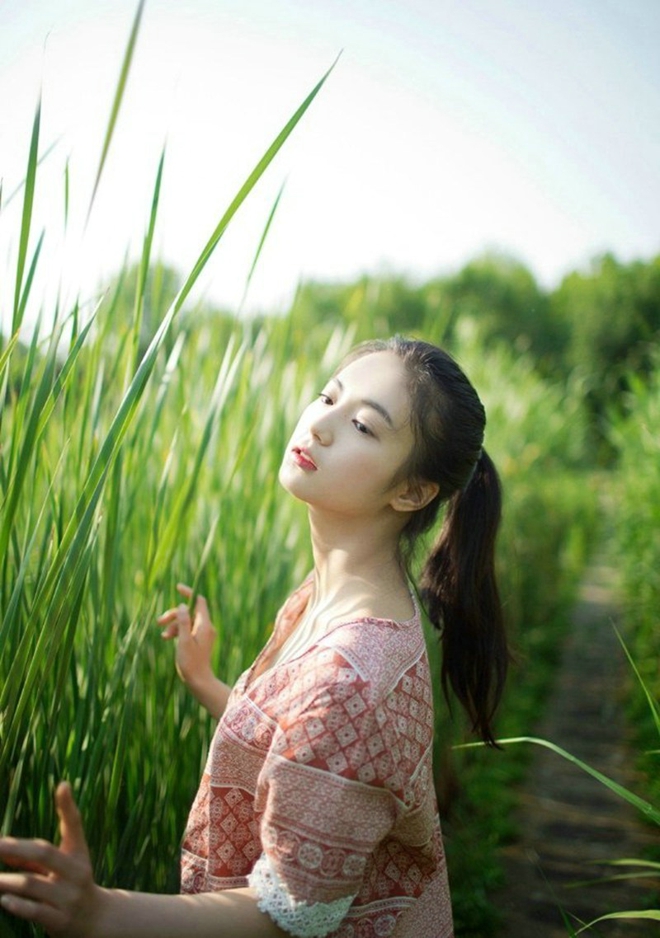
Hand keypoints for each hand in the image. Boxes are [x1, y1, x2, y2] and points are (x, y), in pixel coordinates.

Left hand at [0, 782, 98, 936]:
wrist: (96, 920)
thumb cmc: (73, 883)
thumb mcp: (65, 863)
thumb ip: (37, 853)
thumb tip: (7, 846)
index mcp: (78, 854)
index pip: (74, 826)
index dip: (68, 806)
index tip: (62, 786)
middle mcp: (77, 872)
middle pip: (44, 853)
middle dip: (15, 848)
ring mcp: (69, 897)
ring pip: (33, 884)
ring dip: (7, 881)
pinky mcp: (61, 921)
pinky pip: (36, 911)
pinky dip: (18, 905)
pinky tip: (4, 900)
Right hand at [157, 584, 216, 693]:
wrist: (199, 681)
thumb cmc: (191, 662)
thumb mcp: (184, 641)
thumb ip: (183, 622)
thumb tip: (182, 605)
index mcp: (205, 625)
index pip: (199, 601)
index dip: (188, 593)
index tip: (177, 588)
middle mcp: (206, 627)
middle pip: (189, 611)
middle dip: (174, 614)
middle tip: (159, 621)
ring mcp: (203, 634)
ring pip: (186, 621)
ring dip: (173, 624)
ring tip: (163, 635)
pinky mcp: (199, 640)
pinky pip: (187, 630)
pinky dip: (177, 632)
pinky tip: (167, 638)